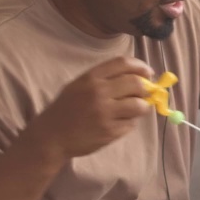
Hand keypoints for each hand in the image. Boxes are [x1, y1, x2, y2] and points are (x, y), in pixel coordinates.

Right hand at [26, 56, 154, 159]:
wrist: (51, 136)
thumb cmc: (67, 108)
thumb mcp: (80, 85)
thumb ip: (105, 79)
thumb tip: (139, 77)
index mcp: (91, 78)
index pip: (123, 63)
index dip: (140, 66)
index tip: (148, 72)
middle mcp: (99, 92)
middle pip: (136, 83)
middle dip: (146, 88)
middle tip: (146, 93)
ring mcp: (105, 113)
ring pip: (139, 105)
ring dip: (142, 107)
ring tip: (136, 109)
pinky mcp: (110, 131)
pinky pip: (131, 124)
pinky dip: (129, 122)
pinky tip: (119, 123)